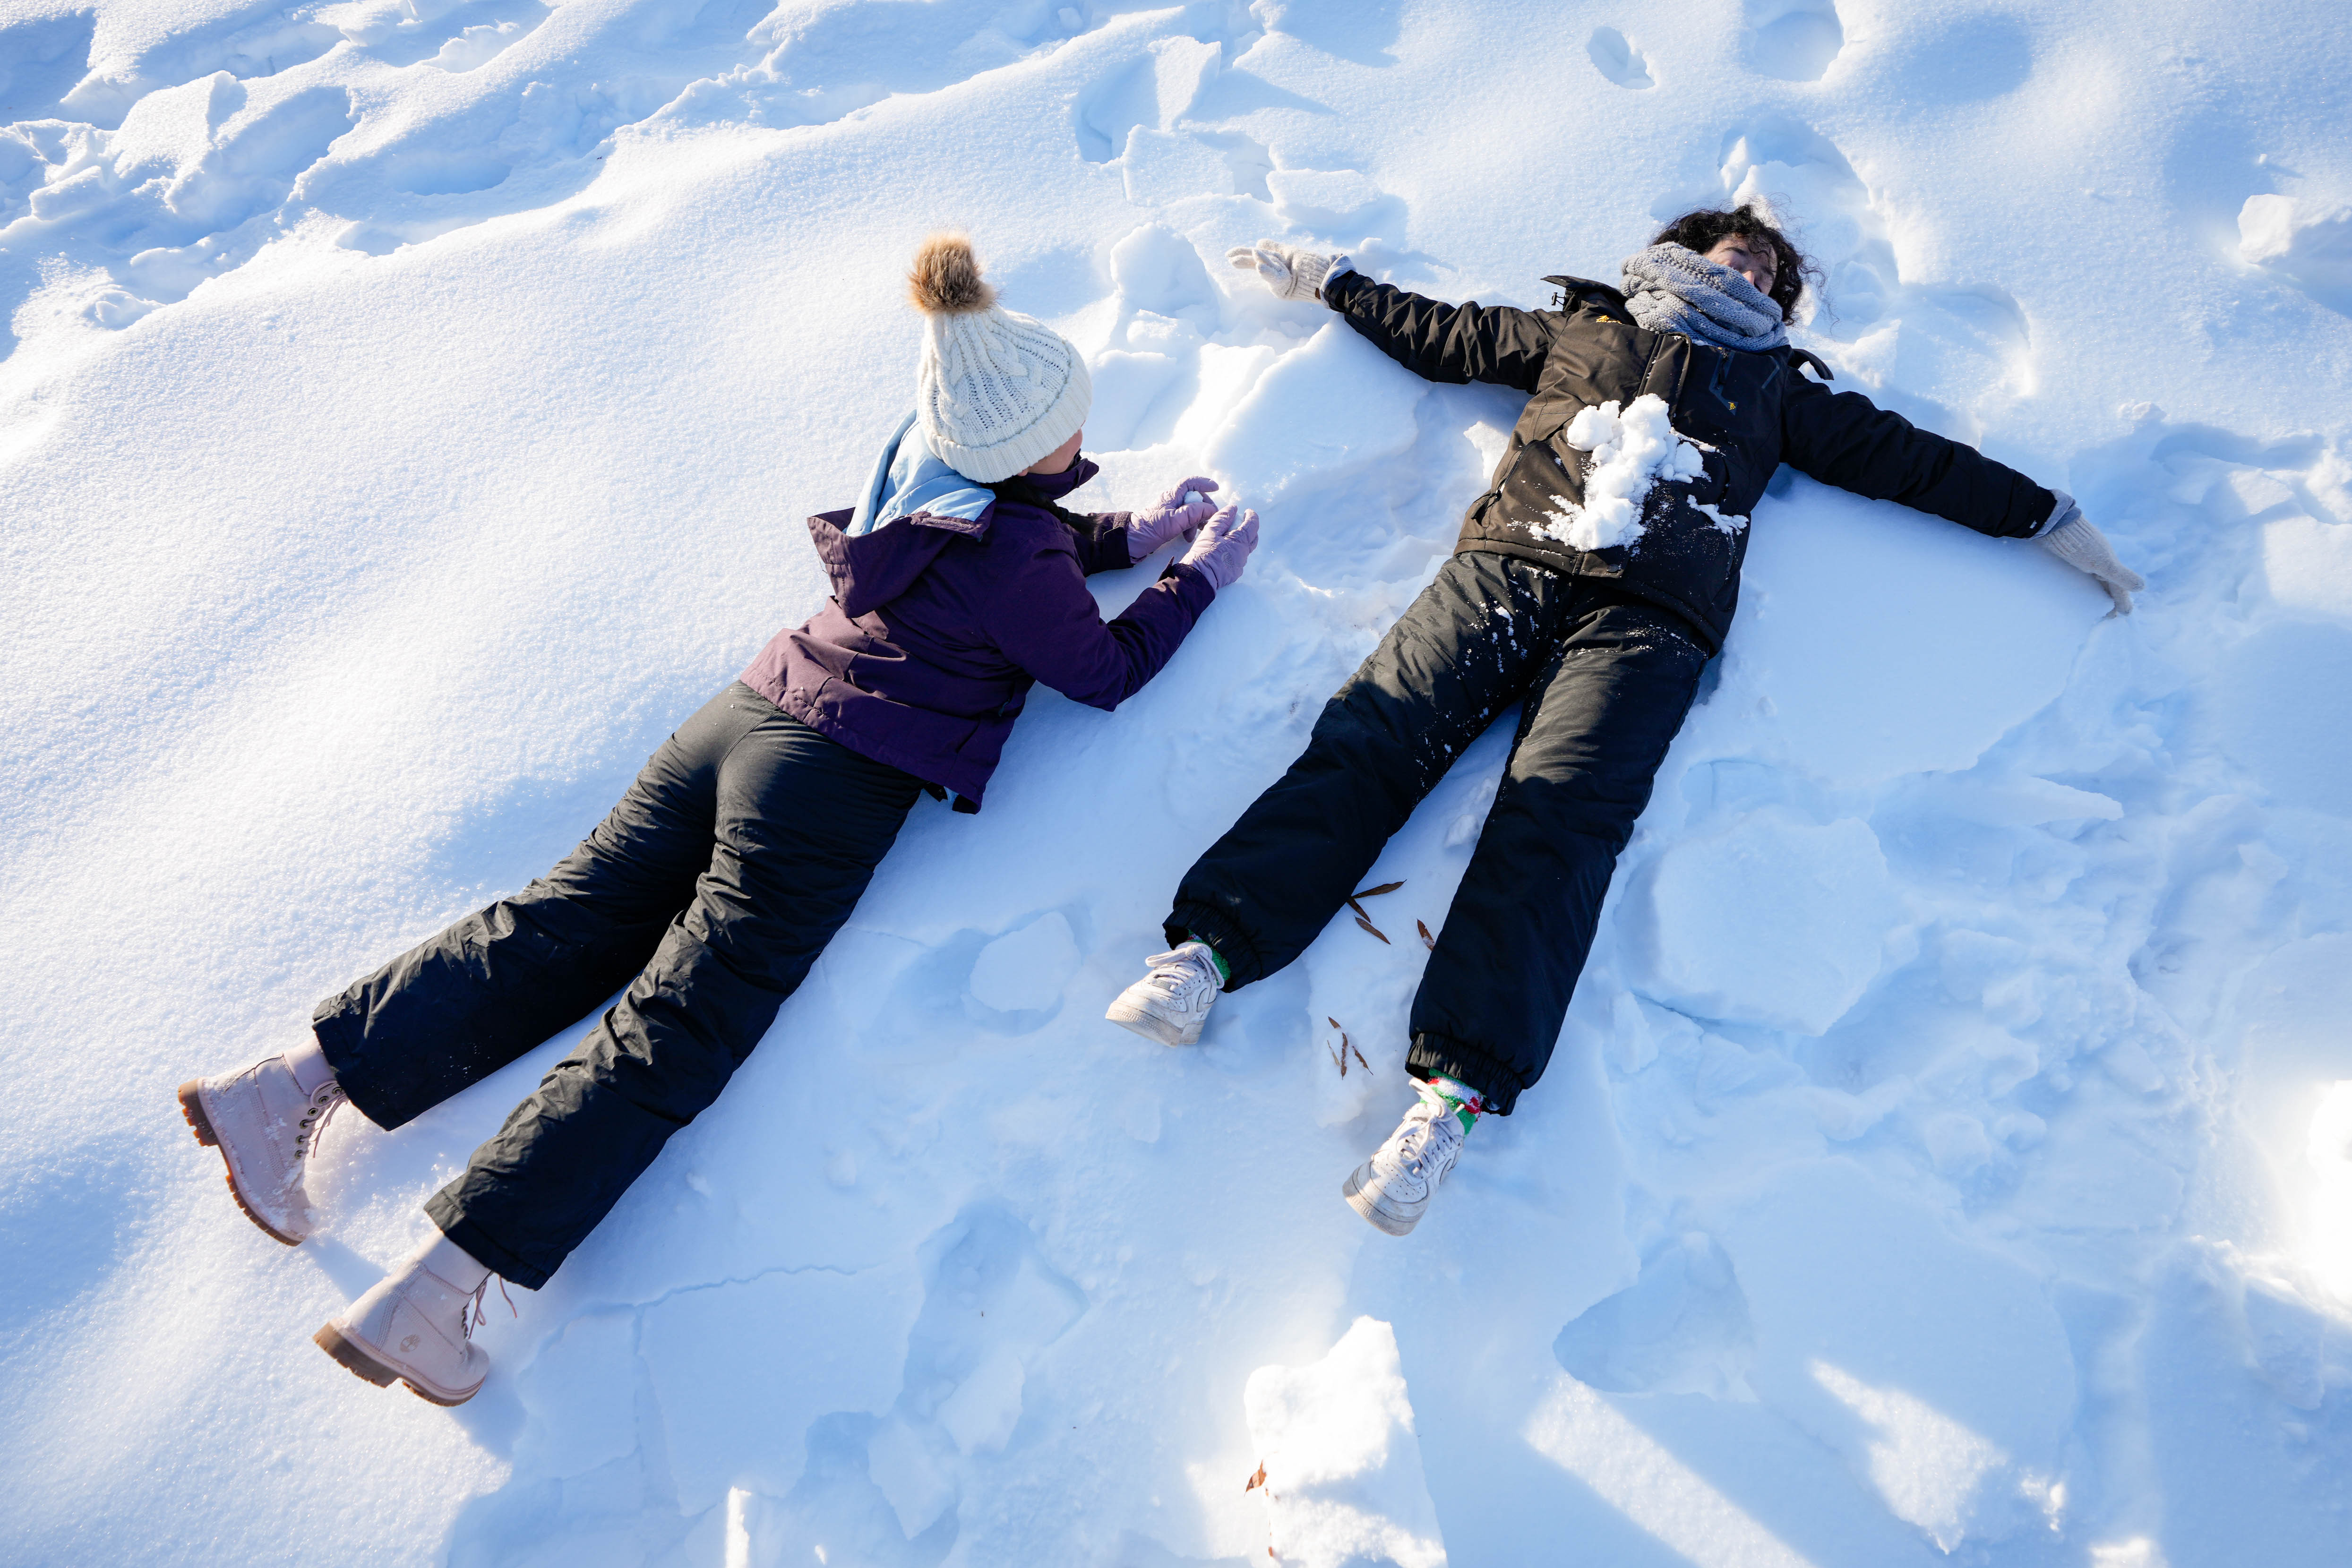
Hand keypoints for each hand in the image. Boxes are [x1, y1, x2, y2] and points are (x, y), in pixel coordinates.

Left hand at [1127, 475, 1220, 561]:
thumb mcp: (1175, 521)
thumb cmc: (1150, 529)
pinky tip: (1188, 537)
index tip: (1215, 488)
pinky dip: (1189, 527)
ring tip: (1199, 531)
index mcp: (1172, 496)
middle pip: (1193, 498)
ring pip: (1190, 511)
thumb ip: (1194, 513)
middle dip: (1204, 508)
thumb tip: (1210, 509)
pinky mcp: (1168, 523)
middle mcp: (1171, 502)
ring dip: (1197, 520)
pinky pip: (1184, 521)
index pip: (1189, 483)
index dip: (1203, 483)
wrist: (1132, 541)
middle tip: (1210, 519)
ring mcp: (1170, 512)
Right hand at [1177, 504, 1260, 591]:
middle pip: (1253, 538)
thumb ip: (1222, 518)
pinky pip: (1239, 559)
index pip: (1253, 525)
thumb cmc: (1203, 554)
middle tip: (1239, 524)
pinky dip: (1235, 552)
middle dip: (1249, 529)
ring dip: (1241, 541)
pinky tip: (1224, 552)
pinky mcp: (1235, 573)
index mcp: (1240, 541)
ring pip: (1245, 549)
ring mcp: (1240, 565)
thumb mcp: (1210, 532)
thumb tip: (1233, 508)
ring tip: (1228, 538)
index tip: (1247, 512)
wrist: (1198, 578)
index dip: (1251, 516)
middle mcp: (1244, 553)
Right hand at [1225, 240, 1345, 302]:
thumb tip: (1258, 242)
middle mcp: (1274, 273)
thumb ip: (1274, 248)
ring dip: (1258, 261)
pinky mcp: (1286, 287)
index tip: (1228, 255)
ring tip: (1244, 256)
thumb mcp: (1289, 253)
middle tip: (1229, 258)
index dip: (1242, 255)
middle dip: (1243, 260)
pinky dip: (1267, 273)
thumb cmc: (1310, 265)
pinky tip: (1259, 267)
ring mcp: (1280, 281)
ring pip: (1265, 270)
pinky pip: (1275, 278)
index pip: (1254, 257)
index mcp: (1274, 264)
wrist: (1325, 278)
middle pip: (1256, 264)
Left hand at [2035, 495, 2143, 614]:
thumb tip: (2142, 588)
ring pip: (2092, 579)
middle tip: (2110, 614)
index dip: (2122, 599)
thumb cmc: (2078, 545)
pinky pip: (2076, 575)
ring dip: (2096, 592)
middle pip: (2106, 582)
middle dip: (2110, 597)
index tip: (2124, 614)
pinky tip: (2075, 590)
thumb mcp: (2101, 562)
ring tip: (2095, 606)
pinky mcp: (2065, 557)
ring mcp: (2080, 558)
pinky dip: (2081, 585)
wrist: (2052, 524)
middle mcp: (2095, 560)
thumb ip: (2120, 575)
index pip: (2118, 585)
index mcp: (2107, 562)